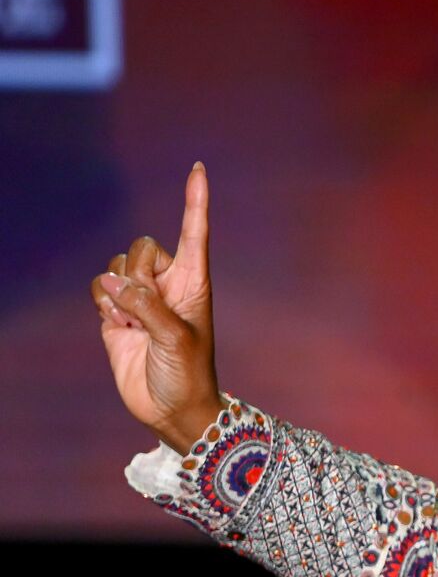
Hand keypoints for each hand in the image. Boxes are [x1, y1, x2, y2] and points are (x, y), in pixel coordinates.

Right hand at [92, 162, 224, 451]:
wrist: (172, 408)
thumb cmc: (188, 374)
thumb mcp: (176, 338)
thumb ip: (146, 305)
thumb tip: (113, 281)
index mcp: (195, 282)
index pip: (195, 232)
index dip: (195, 201)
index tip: (198, 168)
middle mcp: (168, 283)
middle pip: (141, 247)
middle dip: (139, 275)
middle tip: (151, 311)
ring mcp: (141, 296)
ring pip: (117, 266)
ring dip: (119, 293)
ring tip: (137, 324)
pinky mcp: (116, 312)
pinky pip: (99, 287)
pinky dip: (103, 304)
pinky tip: (120, 327)